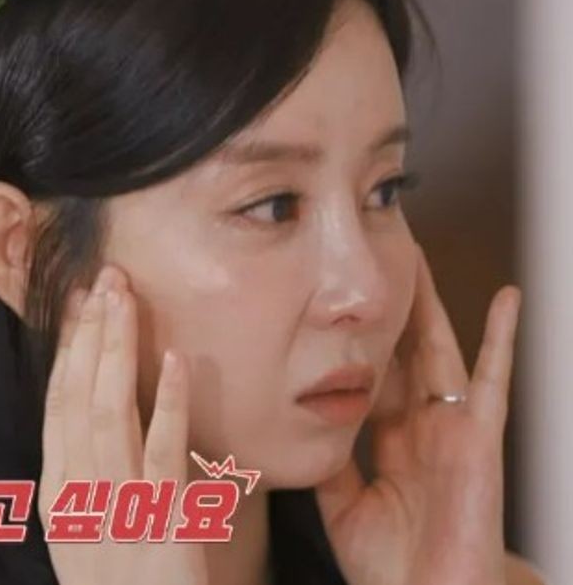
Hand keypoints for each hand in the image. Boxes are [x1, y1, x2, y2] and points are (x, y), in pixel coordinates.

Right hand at [38, 265, 207, 584]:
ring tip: (125, 298)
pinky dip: (165, 403)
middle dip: (88, 334)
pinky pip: (161, 454)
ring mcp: (115, 508)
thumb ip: (85, 481)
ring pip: (107, 413)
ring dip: (116, 350)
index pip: (56, 406)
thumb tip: (92, 422)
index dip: (66, 351)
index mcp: (57, 495)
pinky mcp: (160, 525)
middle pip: (76, 397)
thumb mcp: (85, 535)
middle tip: (103, 278)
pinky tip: (173, 360)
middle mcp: (76, 495)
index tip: (77, 305)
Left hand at [316, 243, 521, 584]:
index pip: (370, 375)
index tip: (331, 303)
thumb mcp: (342, 504)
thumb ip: (330, 460)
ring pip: (439, 351)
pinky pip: (494, 380)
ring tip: (417, 255)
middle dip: (388, 308)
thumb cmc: (392, 565)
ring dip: (430, 304)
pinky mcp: (482, 438)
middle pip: (402, 352)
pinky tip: (509, 298)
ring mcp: (453, 428)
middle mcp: (421, 427)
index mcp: (388, 442)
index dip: (353, 340)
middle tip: (372, 259)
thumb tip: (300, 422)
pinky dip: (503, 338)